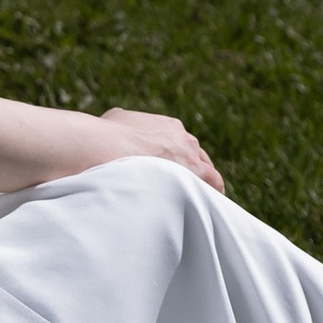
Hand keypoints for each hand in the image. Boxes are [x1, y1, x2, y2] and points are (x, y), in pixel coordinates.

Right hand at [89, 106, 224, 191]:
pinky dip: (212, 190)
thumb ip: (124, 124)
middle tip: (183, 185)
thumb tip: (119, 124)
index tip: (171, 169)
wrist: (112, 146)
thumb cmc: (109, 135)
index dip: (176, 158)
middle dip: (189, 170)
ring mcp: (191, 154)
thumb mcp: (116, 119)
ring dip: (200, 183)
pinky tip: (208, 203)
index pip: (180, 144)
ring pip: (205, 171)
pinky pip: (213, 181)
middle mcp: (184, 138)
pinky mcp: (195, 170)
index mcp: (169, 127)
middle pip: (195, 157)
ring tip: (195, 200)